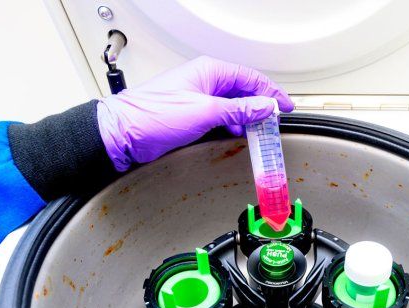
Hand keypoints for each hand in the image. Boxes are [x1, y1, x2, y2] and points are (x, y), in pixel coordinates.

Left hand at [97, 56, 293, 171]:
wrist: (122, 134)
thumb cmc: (152, 115)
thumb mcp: (204, 112)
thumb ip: (238, 110)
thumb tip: (264, 106)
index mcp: (209, 71)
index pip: (251, 78)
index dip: (271, 92)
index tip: (286, 106)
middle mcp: (204, 82)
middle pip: (243, 92)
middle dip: (261, 107)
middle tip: (275, 122)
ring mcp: (198, 98)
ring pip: (233, 106)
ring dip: (247, 118)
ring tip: (260, 131)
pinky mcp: (192, 115)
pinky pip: (221, 117)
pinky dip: (233, 125)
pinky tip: (238, 134)